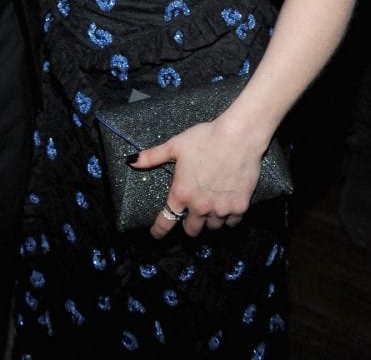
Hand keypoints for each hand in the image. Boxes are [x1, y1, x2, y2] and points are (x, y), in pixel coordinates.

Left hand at [128, 121, 261, 239]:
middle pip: (191, 230)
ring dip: (208, 222)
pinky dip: (227, 218)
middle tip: (189, 216)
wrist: (238, 136)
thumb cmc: (205, 138)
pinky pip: (231, 222)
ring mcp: (221, 209)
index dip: (159, 230)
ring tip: (208, 211)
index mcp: (182, 193)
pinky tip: (225, 209)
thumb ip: (152, 156)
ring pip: (212, 228)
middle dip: (188, 225)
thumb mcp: (175, 146)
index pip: (166, 221)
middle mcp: (200, 206)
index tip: (156, 234)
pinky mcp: (239, 207)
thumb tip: (131, 161)